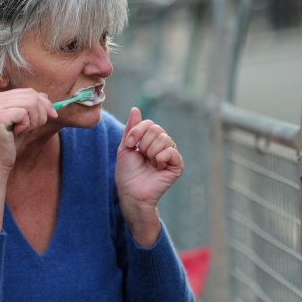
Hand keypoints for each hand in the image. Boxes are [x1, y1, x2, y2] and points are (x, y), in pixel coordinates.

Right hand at [0, 88, 57, 171]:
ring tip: (25, 130)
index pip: (29, 91)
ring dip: (35, 120)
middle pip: (32, 96)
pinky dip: (26, 125)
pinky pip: (24, 114)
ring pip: (31, 103)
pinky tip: (16, 133)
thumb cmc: (10, 142)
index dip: (44, 103)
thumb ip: (32, 107)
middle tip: (35, 127)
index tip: (53, 115)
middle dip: (42, 113)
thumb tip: (46, 97)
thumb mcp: (23, 121)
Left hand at [115, 107, 183, 244]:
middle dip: (143, 143)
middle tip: (141, 156)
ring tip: (149, 163)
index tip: (130, 144)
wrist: (131, 193)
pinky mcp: (176, 166)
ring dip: (150, 151)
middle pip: (157, 129)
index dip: (138, 131)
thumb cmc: (126, 173)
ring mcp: (170, 155)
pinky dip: (161, 157)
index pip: (149, 123)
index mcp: (150, 140)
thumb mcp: (125, 148)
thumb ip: (131, 129)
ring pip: (164, 139)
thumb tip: (135, 109)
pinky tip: (157, 166)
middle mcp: (162, 146)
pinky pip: (172, 151)